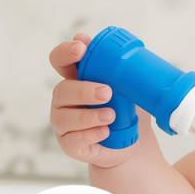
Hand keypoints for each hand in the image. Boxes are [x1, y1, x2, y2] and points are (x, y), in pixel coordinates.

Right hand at [49, 33, 141, 167]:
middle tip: (107, 93)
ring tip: (111, 116)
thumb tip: (129, 57)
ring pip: (63, 117)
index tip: (81, 48)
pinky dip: (88, 135)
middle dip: (83, 90)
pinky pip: (71, 141)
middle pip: (61, 91)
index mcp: (77, 81)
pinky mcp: (71, 145)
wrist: (134, 143)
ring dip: (88, 116)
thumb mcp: (131, 91)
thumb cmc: (128, 113)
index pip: (61, 62)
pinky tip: (104, 132)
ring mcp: (65, 124)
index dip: (65, 53)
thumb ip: (125, 74)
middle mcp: (66, 101)